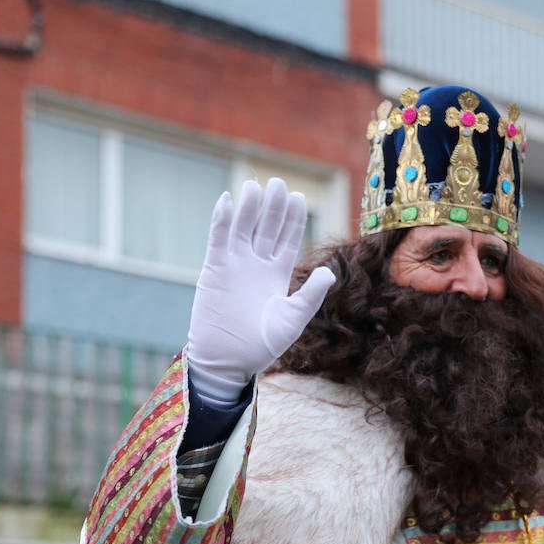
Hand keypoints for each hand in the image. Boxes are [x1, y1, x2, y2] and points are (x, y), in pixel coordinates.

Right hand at [184, 178, 335, 405]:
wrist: (229, 360)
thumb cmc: (263, 345)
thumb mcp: (293, 319)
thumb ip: (310, 295)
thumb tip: (329, 272)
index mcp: (277, 274)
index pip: (287, 239)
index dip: (292, 219)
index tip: (299, 197)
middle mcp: (256, 265)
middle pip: (267, 228)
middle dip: (273, 207)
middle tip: (279, 183)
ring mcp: (234, 265)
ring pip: (243, 228)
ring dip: (249, 207)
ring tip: (256, 186)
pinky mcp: (214, 269)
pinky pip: (218, 239)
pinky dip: (222, 220)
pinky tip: (228, 200)